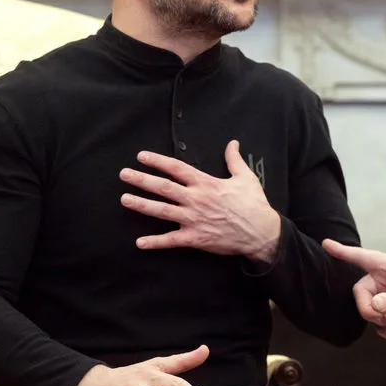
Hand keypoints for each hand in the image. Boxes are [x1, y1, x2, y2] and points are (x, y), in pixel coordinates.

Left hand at [120, 140, 280, 262]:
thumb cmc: (254, 204)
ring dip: (141, 205)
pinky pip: (171, 240)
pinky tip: (139, 243)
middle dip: (141, 180)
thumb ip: (234, 159)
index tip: (141, 156)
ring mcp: (193, 219)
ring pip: (161, 211)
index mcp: (206, 183)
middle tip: (124, 174)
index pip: (177, 168)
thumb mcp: (246, 177)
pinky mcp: (195, 238)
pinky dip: (155, 242)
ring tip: (124, 199)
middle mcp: (196, 199)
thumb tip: (232, 143)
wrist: (261, 232)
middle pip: (163, 187)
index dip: (158, 161)